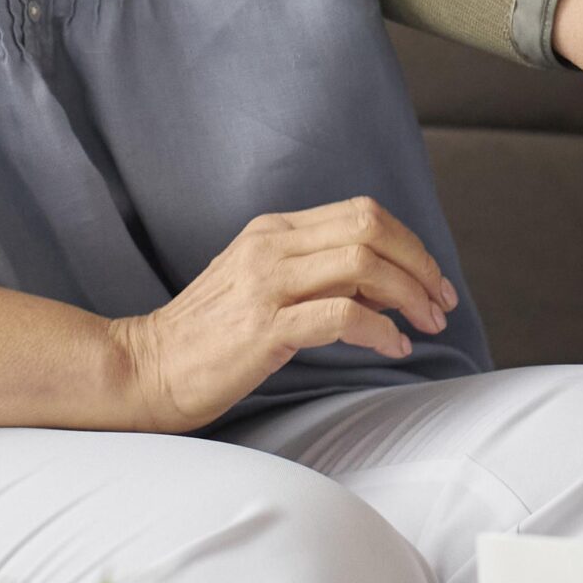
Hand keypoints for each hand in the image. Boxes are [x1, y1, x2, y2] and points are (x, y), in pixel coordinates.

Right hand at [109, 198, 457, 432]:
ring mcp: (265, 283)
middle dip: (419, 265)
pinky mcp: (264, 327)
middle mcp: (270, 246)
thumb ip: (313, 274)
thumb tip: (383, 286)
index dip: (409, 243)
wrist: (142, 369)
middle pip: (371, 230)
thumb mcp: (259, 286)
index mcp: (272, 230)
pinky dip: (380, 330)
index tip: (432, 279)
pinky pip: (342, 315)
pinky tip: (394, 347)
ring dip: (409, 296)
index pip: (361, 213)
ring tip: (426, 326)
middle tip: (441, 303)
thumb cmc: (206, 338)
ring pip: (364, 265)